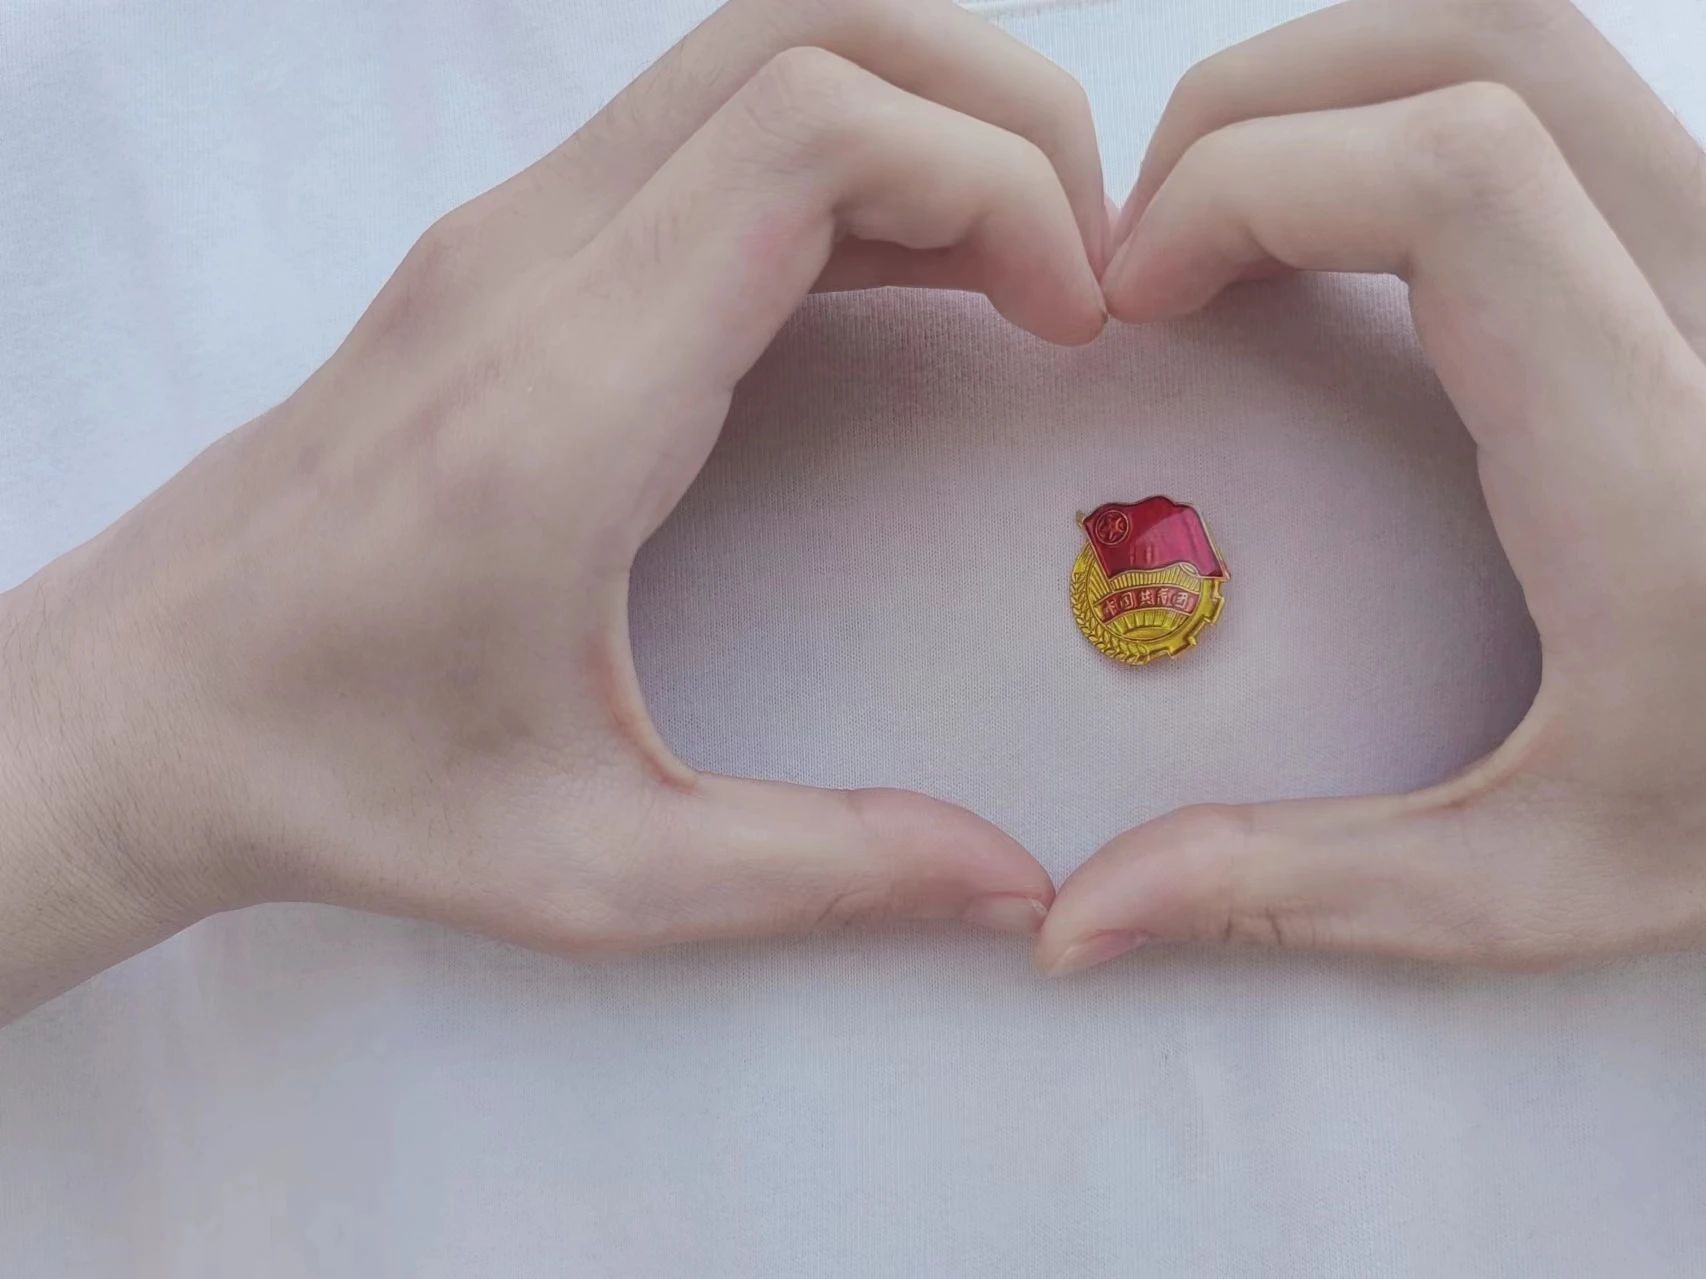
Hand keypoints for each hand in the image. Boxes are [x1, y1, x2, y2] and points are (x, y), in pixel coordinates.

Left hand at [0, 0, 1111, 1019]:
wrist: (138, 708)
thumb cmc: (343, 778)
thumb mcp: (595, 868)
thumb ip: (822, 869)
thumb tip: (1014, 887)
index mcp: (565, 396)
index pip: (815, 135)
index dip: (997, 186)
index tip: (1075, 319)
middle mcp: (529, 266)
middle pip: (803, 28)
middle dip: (991, 101)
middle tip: (1087, 247)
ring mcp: (507, 239)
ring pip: (753, 49)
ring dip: (920, 108)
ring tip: (1025, 253)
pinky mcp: (504, 256)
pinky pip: (704, 131)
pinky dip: (843, 156)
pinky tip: (910, 274)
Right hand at [1037, 0, 1705, 974]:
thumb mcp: (1538, 883)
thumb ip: (1297, 888)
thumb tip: (1071, 920)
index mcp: (1653, 461)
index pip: (1450, 177)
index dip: (1248, 183)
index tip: (1134, 291)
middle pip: (1480, 47)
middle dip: (1261, 104)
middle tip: (1156, 240)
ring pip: (1526, 36)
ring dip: (1338, 86)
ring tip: (1230, 215)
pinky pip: (1560, 103)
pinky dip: (1406, 117)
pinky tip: (1341, 237)